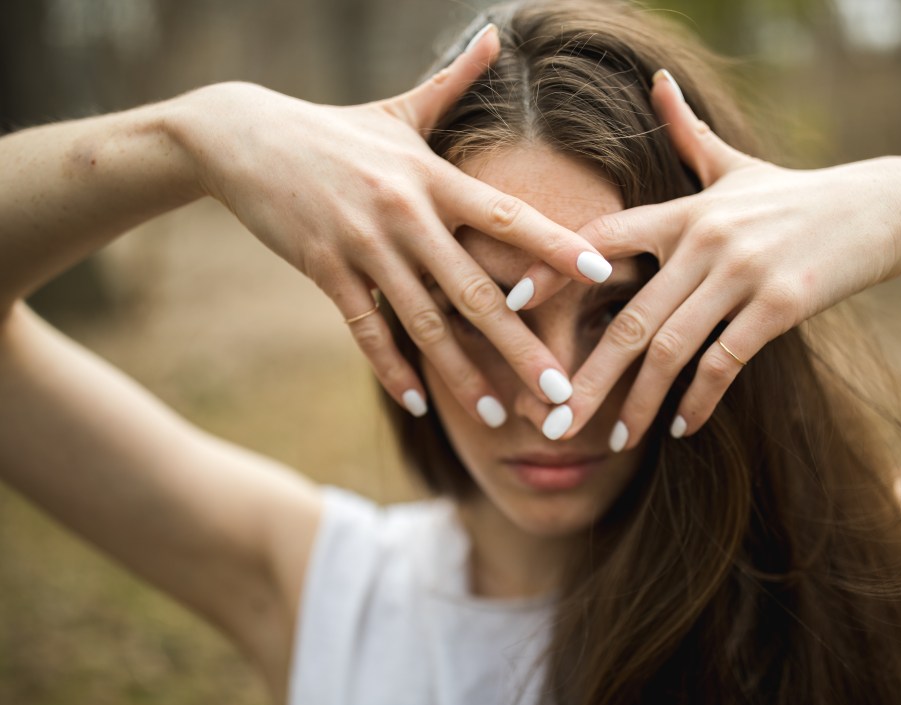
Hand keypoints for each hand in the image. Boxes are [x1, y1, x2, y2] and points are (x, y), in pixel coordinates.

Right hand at [168, 25, 607, 425]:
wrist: (243, 136)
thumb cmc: (334, 129)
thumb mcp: (397, 108)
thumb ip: (455, 81)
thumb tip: (496, 34)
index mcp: (432, 176)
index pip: (507, 215)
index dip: (556, 245)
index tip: (601, 273)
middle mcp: (405, 212)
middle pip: (475, 288)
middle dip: (521, 344)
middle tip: (560, 390)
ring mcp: (362, 244)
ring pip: (424, 321)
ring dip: (462, 373)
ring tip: (497, 415)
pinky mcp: (323, 268)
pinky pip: (365, 328)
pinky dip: (391, 366)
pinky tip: (417, 401)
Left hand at [514, 70, 900, 446]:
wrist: (882, 208)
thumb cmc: (798, 195)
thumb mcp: (738, 164)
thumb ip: (687, 134)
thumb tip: (656, 80)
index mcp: (684, 208)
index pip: (603, 239)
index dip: (554, 270)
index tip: (513, 309)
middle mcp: (704, 238)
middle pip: (630, 319)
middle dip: (589, 377)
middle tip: (556, 421)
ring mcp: (742, 272)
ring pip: (672, 349)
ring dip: (638, 402)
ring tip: (615, 441)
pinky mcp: (780, 305)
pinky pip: (725, 363)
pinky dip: (698, 400)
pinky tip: (680, 427)